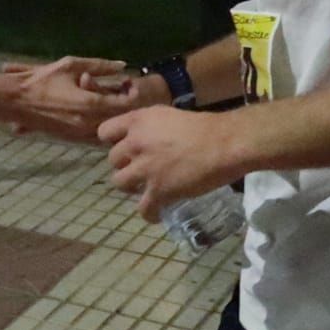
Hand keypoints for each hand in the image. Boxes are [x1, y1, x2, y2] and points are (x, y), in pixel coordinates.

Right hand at [0, 55, 132, 141]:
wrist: (15, 102)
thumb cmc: (42, 80)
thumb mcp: (71, 65)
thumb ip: (100, 66)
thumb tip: (123, 65)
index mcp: (91, 104)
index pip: (125, 103)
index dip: (133, 92)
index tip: (130, 81)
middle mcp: (89, 123)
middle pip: (120, 119)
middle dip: (126, 104)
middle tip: (124, 89)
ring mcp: (80, 134)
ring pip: (109, 129)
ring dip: (114, 116)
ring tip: (113, 100)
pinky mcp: (72, 139)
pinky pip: (95, 135)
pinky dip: (101, 124)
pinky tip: (99, 112)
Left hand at [99, 107, 242, 219]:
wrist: (225, 144)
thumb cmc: (205, 126)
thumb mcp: (169, 116)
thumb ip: (151, 127)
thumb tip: (146, 138)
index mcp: (138, 120)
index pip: (105, 132)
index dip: (113, 141)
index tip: (125, 148)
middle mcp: (135, 143)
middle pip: (113, 160)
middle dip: (126, 165)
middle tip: (141, 169)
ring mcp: (145, 168)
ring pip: (119, 183)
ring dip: (132, 187)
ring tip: (146, 189)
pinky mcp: (158, 191)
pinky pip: (143, 209)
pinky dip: (150, 213)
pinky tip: (157, 213)